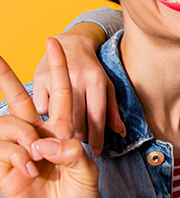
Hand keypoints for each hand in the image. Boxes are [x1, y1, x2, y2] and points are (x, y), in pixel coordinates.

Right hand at [0, 38, 99, 197]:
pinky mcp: (7, 170)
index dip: (57, 69)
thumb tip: (45, 143)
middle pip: (20, 101)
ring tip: (38, 159)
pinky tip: (31, 172)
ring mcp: (21, 152)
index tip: (53, 43)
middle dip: (8, 78)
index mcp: (63, 133)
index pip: (60, 95)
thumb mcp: (87, 172)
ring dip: (24, 137)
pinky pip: (5, 150)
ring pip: (10, 124)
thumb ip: (72, 152)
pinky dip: (18, 157)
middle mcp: (39, 138)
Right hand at [33, 23, 124, 156]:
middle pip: (78, 121)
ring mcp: (57, 79)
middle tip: (82, 142)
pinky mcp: (40, 79)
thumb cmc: (92, 70)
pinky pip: (43, 111)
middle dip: (81, 137)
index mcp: (97, 81)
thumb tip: (121, 132)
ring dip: (65, 132)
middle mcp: (78, 79)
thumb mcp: (107, 86)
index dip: (98, 138)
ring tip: (70, 134)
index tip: (97, 152)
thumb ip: (113, 110)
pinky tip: (55, 117)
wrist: (70, 45)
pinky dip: (49, 118)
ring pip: (60, 119)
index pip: (97, 117)